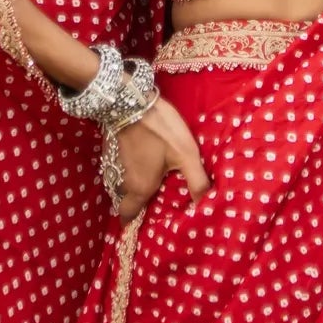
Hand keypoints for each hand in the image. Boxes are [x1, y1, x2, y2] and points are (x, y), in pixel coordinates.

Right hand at [111, 97, 210, 222]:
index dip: (132, 222)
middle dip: (136, 203)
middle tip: (154, 201)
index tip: (143, 224)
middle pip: (126, 199)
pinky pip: (124, 166)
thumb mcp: (186, 155)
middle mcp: (125, 179)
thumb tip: (206, 205)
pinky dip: (133, 167)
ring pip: (124, 181)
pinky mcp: (116, 146)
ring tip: (154, 180)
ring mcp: (118, 161)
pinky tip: (147, 159)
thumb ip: (197, 181)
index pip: (127, 215)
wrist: (132, 99)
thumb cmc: (161, 131)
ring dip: (135, 184)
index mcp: (140, 187)